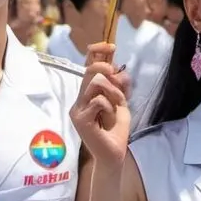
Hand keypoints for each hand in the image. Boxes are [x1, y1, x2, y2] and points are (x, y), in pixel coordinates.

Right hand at [70, 42, 129, 164]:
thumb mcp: (122, 103)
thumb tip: (121, 69)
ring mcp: (78, 109)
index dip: (97, 52)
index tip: (111, 46)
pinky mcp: (80, 119)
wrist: (113, 154)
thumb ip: (120, 87)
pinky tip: (110, 117)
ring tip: (118, 104)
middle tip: (116, 75)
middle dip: (105, 67)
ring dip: (113, 90)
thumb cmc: (115, 130)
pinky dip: (110, 106)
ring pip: (94, 82)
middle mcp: (80, 98)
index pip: (87, 66)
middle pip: (89, 70)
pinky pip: (98, 101)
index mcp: (88, 93)